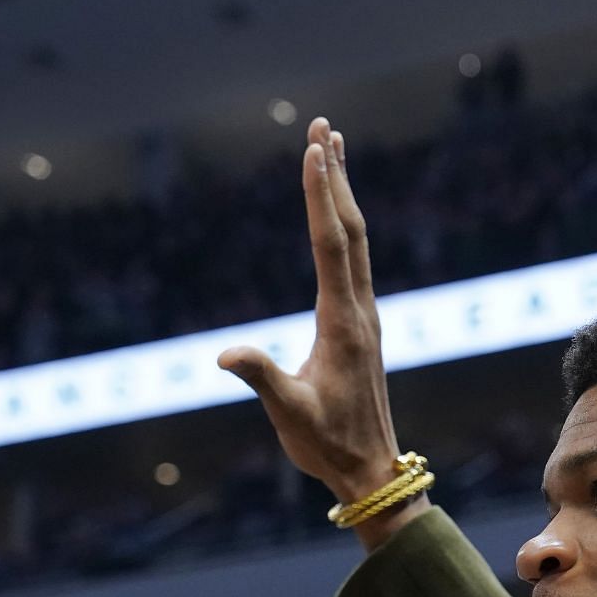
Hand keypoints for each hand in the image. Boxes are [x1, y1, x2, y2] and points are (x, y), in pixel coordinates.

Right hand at [218, 118, 424, 548]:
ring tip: (333, 150)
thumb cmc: (328, 444)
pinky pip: (353, 261)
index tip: (314, 150)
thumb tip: (226, 353)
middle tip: (323, 126)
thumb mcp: (288, 413)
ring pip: (355, 241)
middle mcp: (359, 311)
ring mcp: (363, 316)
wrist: (370, 470)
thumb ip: (261, 378)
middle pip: (349, 228)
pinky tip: (337, 215)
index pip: (330, 244)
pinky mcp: (360, 326)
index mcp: (342, 323)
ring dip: (343, 193)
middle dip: (335, 175)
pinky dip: (343, 225)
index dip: (320, 195)